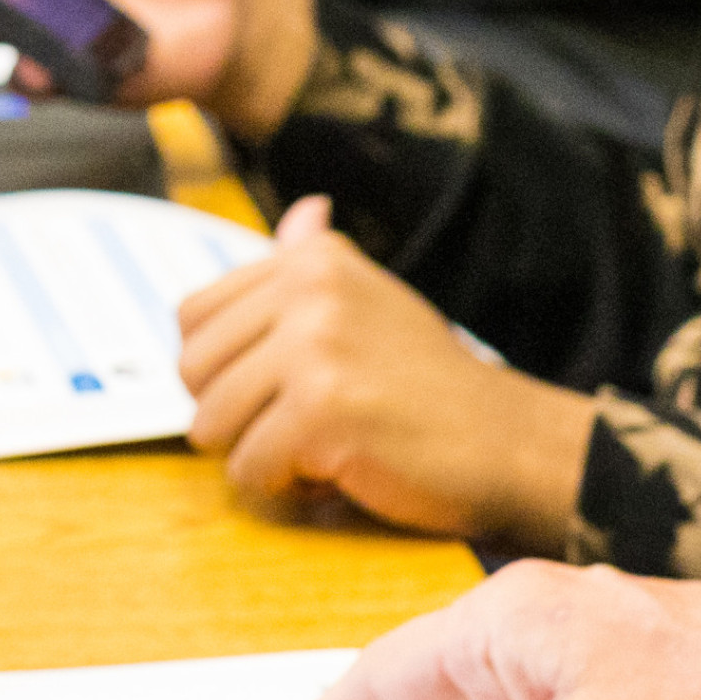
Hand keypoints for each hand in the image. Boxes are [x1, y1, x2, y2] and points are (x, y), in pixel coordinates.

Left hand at [177, 197, 593, 544]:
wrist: (509, 440)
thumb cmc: (432, 382)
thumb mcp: (374, 301)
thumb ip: (319, 262)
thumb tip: (302, 211)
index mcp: (312, 259)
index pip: (191, 316)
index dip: (218, 368)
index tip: (272, 389)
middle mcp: (309, 289)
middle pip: (192, 370)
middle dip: (231, 415)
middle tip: (294, 427)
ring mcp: (315, 348)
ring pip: (210, 424)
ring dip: (256, 454)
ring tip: (318, 448)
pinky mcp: (322, 411)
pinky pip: (249, 468)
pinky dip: (284, 488)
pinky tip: (335, 472)